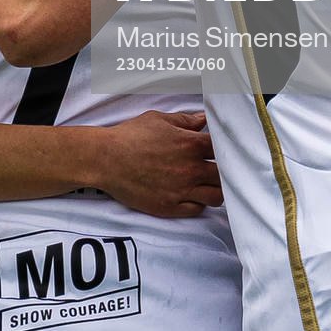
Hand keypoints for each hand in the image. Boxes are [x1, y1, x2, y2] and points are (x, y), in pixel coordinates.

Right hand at [94, 110, 225, 218]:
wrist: (106, 160)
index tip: (220, 150)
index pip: (223, 149)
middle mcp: (191, 169)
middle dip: (222, 171)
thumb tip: (203, 119)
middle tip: (215, 169)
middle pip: (224, 175)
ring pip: (216, 197)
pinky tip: (192, 196)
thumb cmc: (130, 136)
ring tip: (207, 185)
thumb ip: (185, 121)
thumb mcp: (158, 120)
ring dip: (215, 190)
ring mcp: (182, 190)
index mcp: (191, 145)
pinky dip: (198, 203)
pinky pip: (197, 210)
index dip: (224, 149)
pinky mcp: (170, 207)